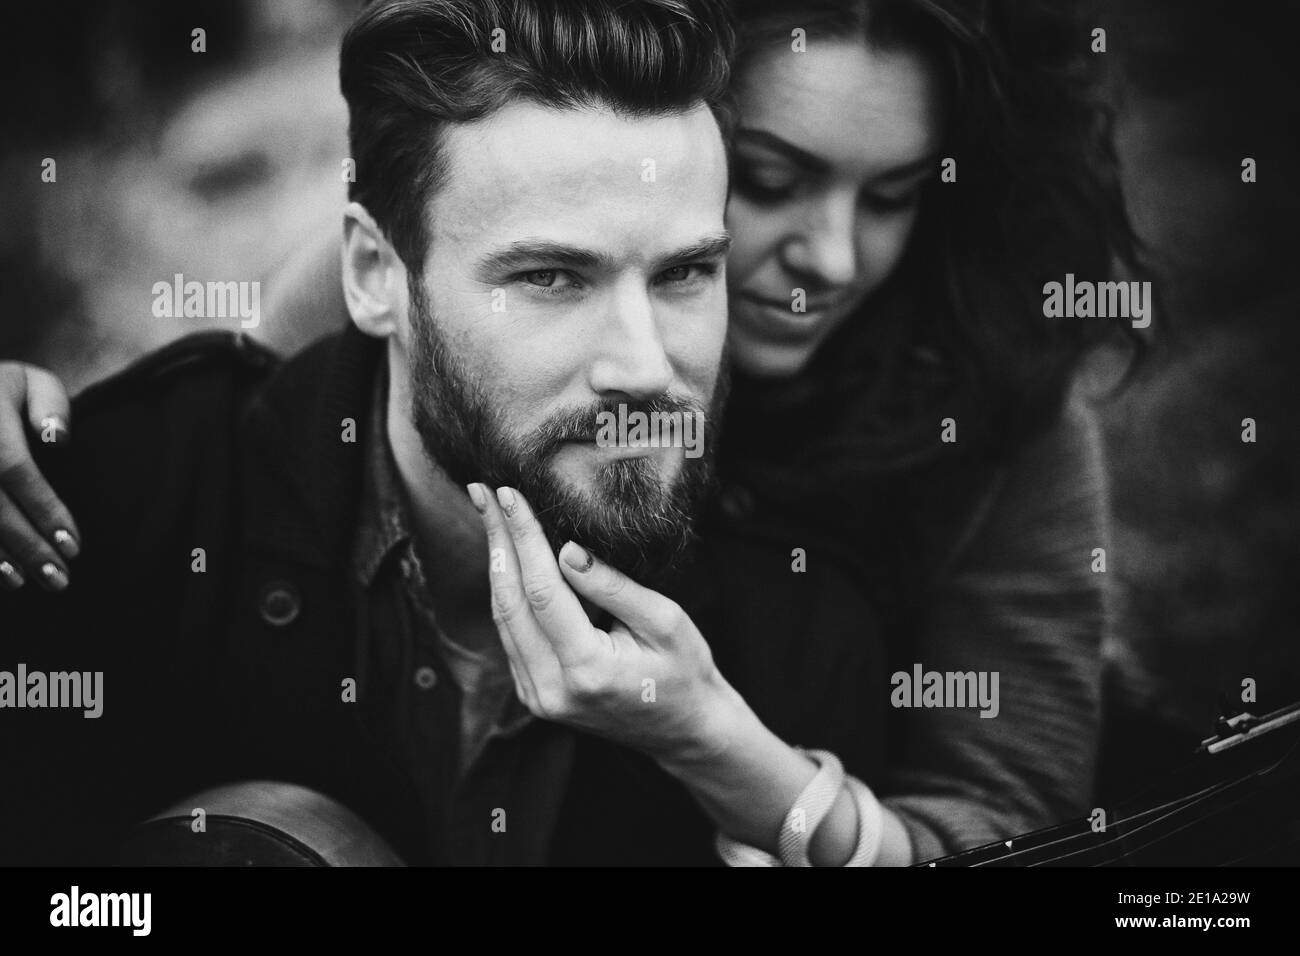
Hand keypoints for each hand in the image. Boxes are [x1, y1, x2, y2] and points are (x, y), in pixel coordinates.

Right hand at [0, 363, 78, 590]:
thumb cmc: (0, 392)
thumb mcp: (29, 381)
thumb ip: (50, 403)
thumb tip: (57, 440)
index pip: (15, 470)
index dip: (44, 509)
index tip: (73, 544)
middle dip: (26, 546)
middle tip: (60, 578)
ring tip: (31, 582)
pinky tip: (2, 575)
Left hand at [469, 482, 738, 762]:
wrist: (686, 730)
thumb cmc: (685, 673)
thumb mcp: (665, 621)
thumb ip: (613, 586)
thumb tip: (566, 550)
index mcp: (586, 668)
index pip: (542, 590)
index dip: (524, 537)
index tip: (509, 494)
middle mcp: (551, 688)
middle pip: (509, 602)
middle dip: (497, 541)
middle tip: (484, 492)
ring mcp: (537, 697)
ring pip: (503, 618)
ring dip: (496, 563)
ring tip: (491, 516)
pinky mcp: (534, 695)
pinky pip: (512, 634)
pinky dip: (508, 591)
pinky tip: (508, 557)